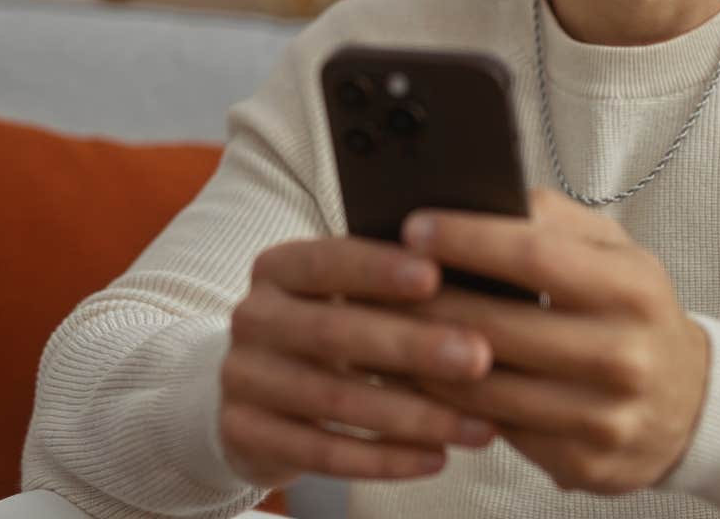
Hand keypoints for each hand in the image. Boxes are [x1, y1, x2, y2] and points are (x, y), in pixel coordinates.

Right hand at [219, 235, 500, 488]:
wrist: (258, 390)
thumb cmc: (331, 331)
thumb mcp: (344, 297)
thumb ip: (391, 287)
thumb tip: (476, 275)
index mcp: (278, 268)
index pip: (327, 261)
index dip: (379, 269)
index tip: (437, 276)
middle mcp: (252, 318)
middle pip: (333, 333)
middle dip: (411, 347)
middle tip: (478, 358)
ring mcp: (241, 379)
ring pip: (333, 401)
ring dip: (412, 416)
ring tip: (478, 426)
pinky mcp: (244, 435)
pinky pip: (321, 453)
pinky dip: (384, 459)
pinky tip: (436, 459)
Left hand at [400, 188, 709, 494]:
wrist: (690, 405)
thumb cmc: (634, 313)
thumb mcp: (616, 252)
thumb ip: (555, 218)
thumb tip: (483, 192)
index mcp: (633, 289)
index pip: (535, 256)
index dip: (468, 240)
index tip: (415, 227)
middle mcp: (624, 355)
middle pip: (500, 327)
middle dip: (428, 303)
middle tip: (376, 281)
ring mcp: (604, 417)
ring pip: (488, 389)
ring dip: (423, 361)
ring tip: (382, 330)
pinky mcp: (582, 464)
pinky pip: (496, 431)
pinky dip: (448, 406)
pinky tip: (416, 381)